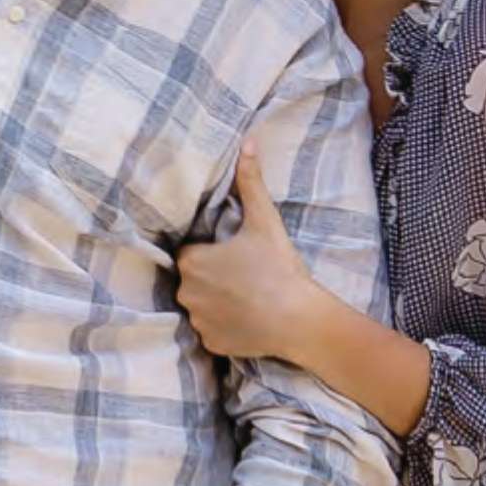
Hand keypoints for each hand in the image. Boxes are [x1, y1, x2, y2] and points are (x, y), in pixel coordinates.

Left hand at [174, 148, 320, 364]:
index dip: (211, 252)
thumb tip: (247, 142)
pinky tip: (247, 318)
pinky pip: (212, 331)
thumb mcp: (264, 220)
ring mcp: (198, 321)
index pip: (191, 253)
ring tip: (246, 297)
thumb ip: (250, 182)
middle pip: (193, 280)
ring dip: (216, 302)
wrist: (299, 320)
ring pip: (201, 306)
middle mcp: (186, 292)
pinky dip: (225, 326)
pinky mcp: (211, 343)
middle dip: (212, 277)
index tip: (233, 254)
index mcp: (192, 261)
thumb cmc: (279, 268)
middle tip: (244, 275)